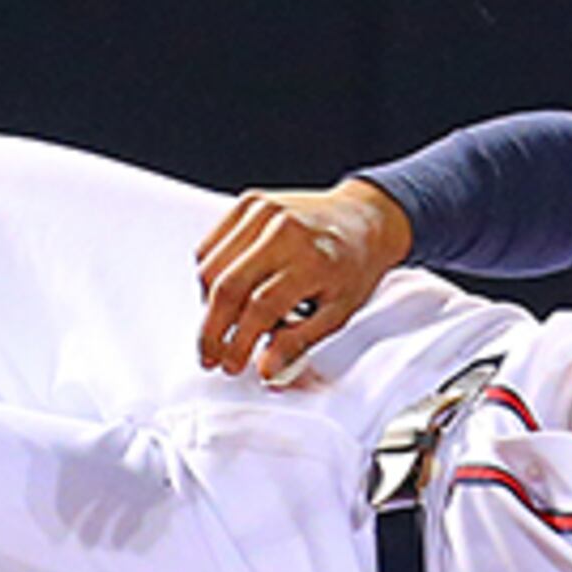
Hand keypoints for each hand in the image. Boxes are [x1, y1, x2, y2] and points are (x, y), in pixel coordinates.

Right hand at [195, 180, 414, 382]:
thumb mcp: (338, 312)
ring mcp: (264, 212)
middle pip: (227, 287)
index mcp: (313, 260)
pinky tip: (224, 295)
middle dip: (211, 330)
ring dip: (208, 306)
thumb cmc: (353, 264)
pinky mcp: (249, 203)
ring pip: (210, 267)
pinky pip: (210, 246)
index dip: (239, 343)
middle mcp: (285, 230)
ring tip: (222, 327)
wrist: (363, 219)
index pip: (260, 307)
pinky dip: (209, 276)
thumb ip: (299, 342)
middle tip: (210, 355)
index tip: (232, 364)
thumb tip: (267, 369)